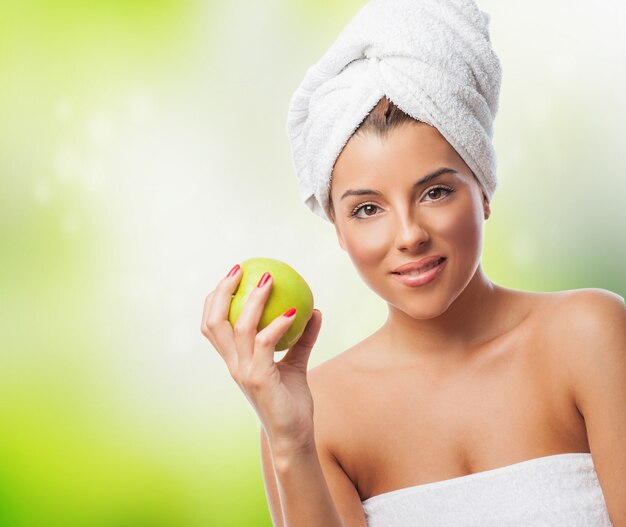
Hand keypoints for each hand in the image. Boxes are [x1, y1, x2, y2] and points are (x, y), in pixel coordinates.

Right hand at [201, 265, 321, 452]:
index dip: (216, 298)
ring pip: (240, 327)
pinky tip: (295, 312)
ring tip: (268, 280)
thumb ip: (301, 338)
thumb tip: (314, 310)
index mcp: (235, 360)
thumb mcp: (296, 364)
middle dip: (222, 292)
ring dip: (254, 300)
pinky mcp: (259, 379)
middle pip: (214, 322)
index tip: (233, 275)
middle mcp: (233, 364)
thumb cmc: (290, 402)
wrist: (294, 436)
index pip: (213, 325)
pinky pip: (266, 344)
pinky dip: (278, 324)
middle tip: (240, 269)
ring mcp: (244, 371)